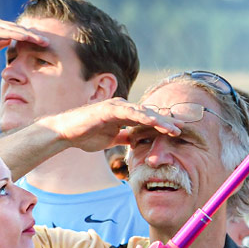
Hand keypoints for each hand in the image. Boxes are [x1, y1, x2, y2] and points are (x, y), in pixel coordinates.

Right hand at [0, 16, 48, 70]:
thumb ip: (0, 45)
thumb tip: (13, 46)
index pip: (19, 33)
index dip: (33, 39)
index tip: (48, 46)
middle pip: (20, 29)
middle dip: (36, 35)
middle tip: (52, 41)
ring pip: (14, 28)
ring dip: (30, 34)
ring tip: (44, 40)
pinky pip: (2, 31)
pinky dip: (15, 34)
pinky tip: (27, 37)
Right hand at [43, 98, 181, 152]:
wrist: (66, 132)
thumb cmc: (85, 134)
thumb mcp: (110, 138)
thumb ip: (123, 137)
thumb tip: (134, 141)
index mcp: (124, 115)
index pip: (147, 120)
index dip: (162, 125)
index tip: (177, 132)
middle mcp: (122, 107)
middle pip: (149, 114)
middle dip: (167, 121)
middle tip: (183, 128)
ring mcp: (116, 106)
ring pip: (143, 112)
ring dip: (160, 120)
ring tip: (174, 128)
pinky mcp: (109, 108)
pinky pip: (130, 112)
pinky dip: (143, 117)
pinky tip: (155, 121)